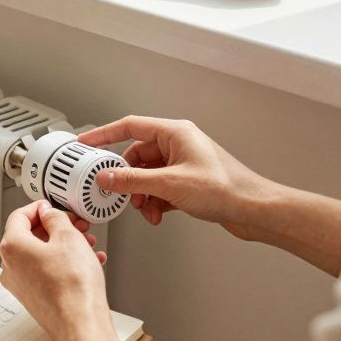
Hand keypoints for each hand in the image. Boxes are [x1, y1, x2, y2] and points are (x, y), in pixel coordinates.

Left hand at [0, 200, 141, 340]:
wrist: (80, 324)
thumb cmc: (72, 286)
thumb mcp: (68, 238)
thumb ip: (55, 219)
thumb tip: (49, 214)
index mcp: (12, 247)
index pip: (18, 216)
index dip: (39, 208)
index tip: (52, 207)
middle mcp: (10, 267)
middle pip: (30, 236)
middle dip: (56, 227)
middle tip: (75, 223)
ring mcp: (21, 285)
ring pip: (41, 255)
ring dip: (64, 245)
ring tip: (87, 242)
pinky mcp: (34, 298)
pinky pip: (47, 272)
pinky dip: (65, 263)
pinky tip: (88, 261)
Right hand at [77, 115, 275, 239]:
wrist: (255, 209)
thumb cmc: (227, 189)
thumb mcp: (170, 185)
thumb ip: (133, 181)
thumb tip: (107, 176)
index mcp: (175, 133)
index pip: (129, 127)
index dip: (104, 135)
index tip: (85, 144)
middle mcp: (179, 144)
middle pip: (137, 156)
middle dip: (128, 179)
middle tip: (120, 193)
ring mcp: (184, 162)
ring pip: (147, 175)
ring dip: (142, 194)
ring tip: (146, 209)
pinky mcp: (188, 180)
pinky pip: (160, 186)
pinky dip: (154, 200)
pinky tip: (158, 214)